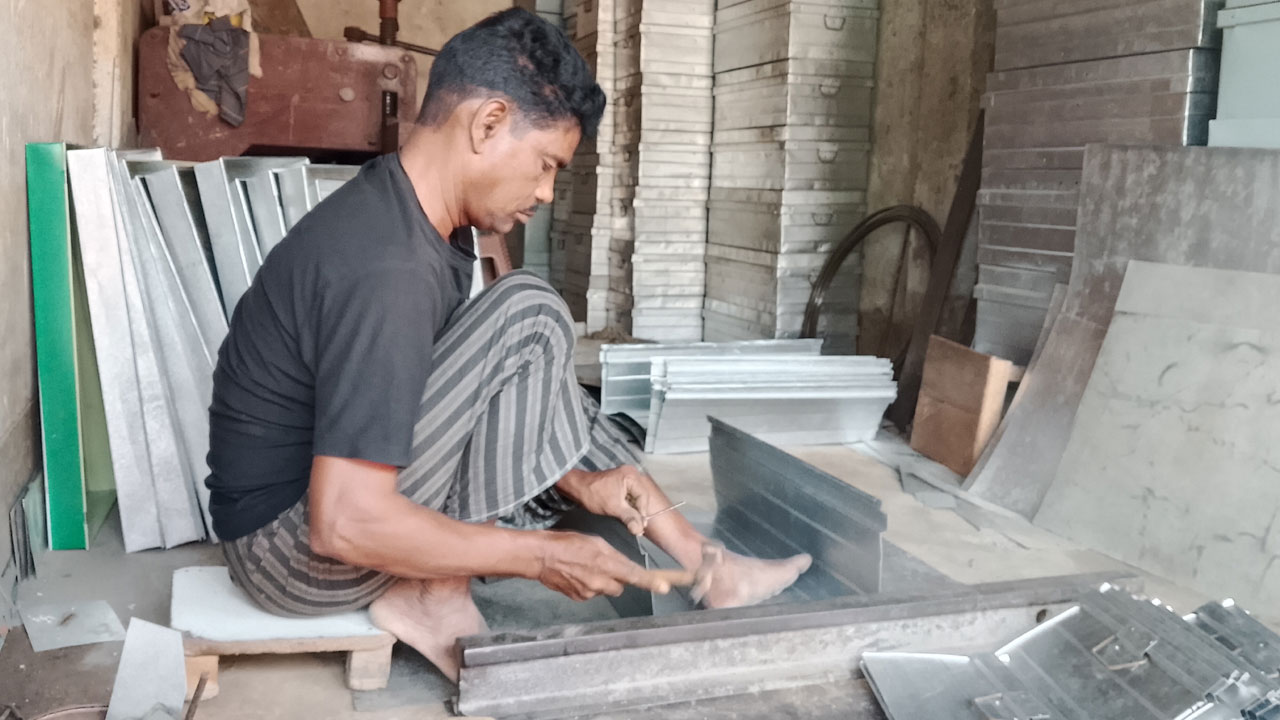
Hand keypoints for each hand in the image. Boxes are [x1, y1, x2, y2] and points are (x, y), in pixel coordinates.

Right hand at [533, 530, 671, 600]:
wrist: (541, 557)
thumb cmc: (567, 543)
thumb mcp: (594, 541)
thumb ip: (612, 555)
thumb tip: (623, 565)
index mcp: (605, 563)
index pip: (634, 575)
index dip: (651, 582)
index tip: (665, 587)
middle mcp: (599, 581)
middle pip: (621, 585)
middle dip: (617, 578)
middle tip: (605, 565)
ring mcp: (588, 592)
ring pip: (606, 589)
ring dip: (601, 581)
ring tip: (585, 568)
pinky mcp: (579, 598)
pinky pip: (592, 593)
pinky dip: (589, 585)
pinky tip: (578, 575)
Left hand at [556, 466, 653, 535]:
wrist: (576, 488)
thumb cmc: (593, 494)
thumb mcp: (613, 507)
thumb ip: (628, 518)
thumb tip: (639, 530)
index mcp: (631, 475)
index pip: (643, 497)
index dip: (643, 513)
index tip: (641, 527)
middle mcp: (630, 474)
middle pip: (641, 497)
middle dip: (639, 513)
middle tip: (638, 529)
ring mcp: (625, 479)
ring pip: (635, 499)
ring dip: (634, 512)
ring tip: (633, 525)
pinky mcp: (620, 484)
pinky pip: (629, 497)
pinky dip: (628, 508)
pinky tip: (627, 518)